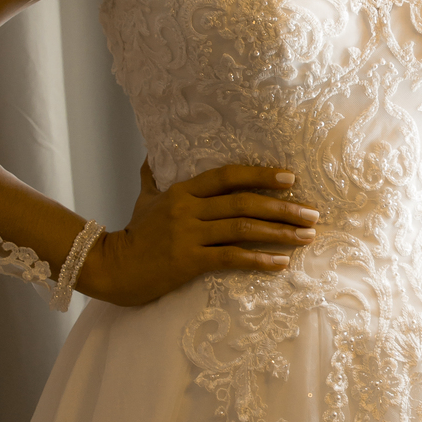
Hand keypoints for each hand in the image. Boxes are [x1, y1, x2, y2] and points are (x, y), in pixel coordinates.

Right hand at [79, 161, 319, 306]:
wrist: (110, 268)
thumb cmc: (132, 235)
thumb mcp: (144, 199)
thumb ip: (152, 176)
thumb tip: (151, 153)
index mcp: (182, 191)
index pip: (228, 176)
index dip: (260, 175)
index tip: (290, 178)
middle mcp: (188, 209)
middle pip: (243, 202)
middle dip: (283, 207)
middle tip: (311, 213)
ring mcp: (188, 235)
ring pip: (243, 228)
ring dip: (280, 232)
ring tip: (306, 236)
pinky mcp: (188, 261)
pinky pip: (231, 258)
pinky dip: (259, 259)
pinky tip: (281, 263)